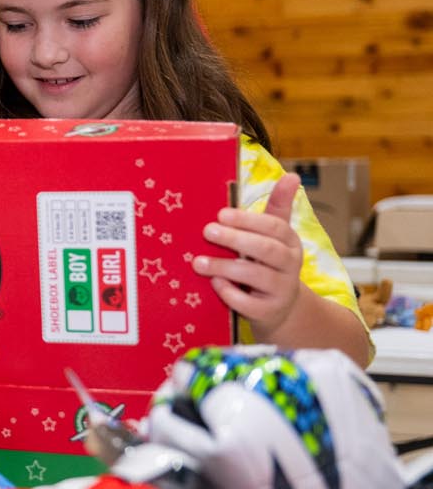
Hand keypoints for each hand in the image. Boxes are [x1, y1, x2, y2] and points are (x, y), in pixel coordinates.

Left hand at [192, 173, 302, 337]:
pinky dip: (230, 293)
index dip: (248, 220)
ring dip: (224, 267)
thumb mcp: (275, 237)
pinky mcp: (268, 312)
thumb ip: (279, 208)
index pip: (275, 228)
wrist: (280, 309)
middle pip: (266, 250)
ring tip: (197, 262)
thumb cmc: (269, 264)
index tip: (221, 214)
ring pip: (255, 276)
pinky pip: (249, 304)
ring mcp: (280, 291)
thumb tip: (291, 176)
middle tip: (207, 231)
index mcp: (290, 243)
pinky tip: (214, 283)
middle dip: (236, 239)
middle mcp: (290, 266)